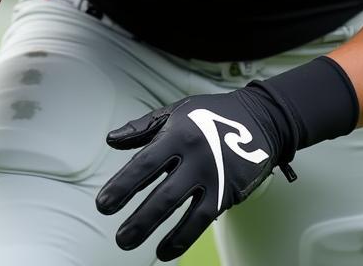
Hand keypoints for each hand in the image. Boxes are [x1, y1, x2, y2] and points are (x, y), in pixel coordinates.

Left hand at [96, 87, 293, 260]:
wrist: (259, 118)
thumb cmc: (208, 115)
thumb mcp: (177, 112)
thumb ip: (143, 127)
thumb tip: (111, 140)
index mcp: (178, 133)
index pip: (145, 163)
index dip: (122, 185)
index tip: (103, 205)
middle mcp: (195, 154)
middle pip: (162, 193)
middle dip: (139, 218)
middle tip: (119, 238)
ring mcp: (213, 174)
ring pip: (182, 209)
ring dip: (155, 230)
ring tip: (130, 243)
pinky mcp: (227, 190)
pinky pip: (202, 220)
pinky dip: (182, 237)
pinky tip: (164, 250)